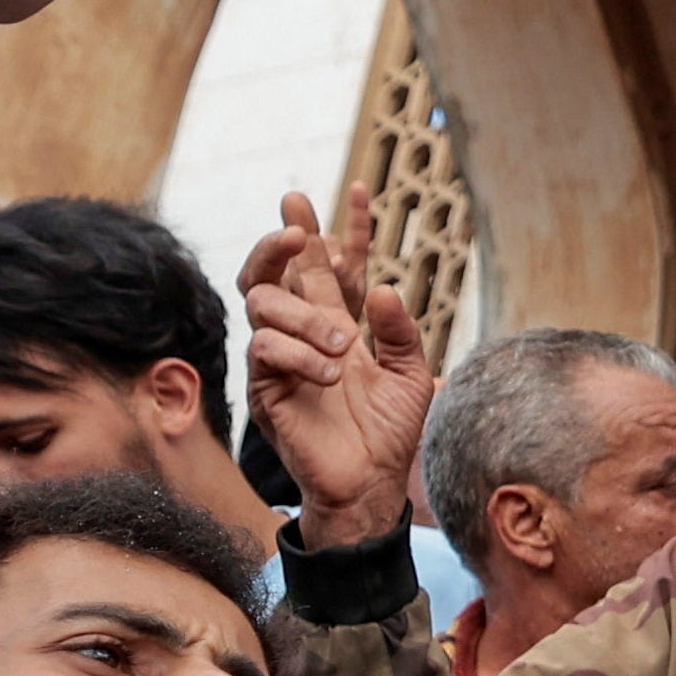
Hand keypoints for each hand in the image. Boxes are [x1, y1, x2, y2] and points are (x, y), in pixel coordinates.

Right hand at [240, 188, 433, 547]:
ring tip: (345, 346)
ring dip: (306, 316)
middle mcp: (304, 332)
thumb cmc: (389, 433)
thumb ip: (400, 331)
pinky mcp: (264, 387)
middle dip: (284, 239)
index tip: (360, 190)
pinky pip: (264, 350)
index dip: (348, 229)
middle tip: (300, 228)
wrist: (372, 485)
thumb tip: (382, 288)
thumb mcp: (411, 376)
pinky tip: (330, 373)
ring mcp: (280, 357)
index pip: (337, 265)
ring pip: (265, 303)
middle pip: (277, 269)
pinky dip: (298, 354)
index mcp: (340, 323)